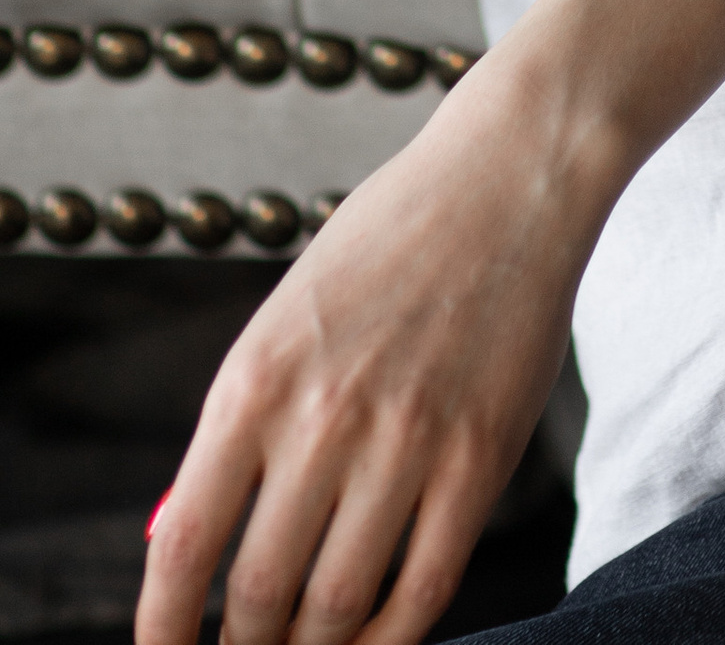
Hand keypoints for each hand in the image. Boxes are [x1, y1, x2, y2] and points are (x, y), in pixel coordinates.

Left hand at [139, 0, 724, 644]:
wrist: (514, 173)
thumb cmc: (394, 237)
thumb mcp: (288, 316)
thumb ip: (243, 426)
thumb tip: (189, 540)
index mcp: (256, 377)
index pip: (184, 546)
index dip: (163, 628)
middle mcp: (322, 416)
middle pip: (258, 594)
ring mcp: (406, 440)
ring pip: (337, 605)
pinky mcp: (480, 456)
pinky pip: (423, 587)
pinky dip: (391, 636)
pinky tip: (375, 637)